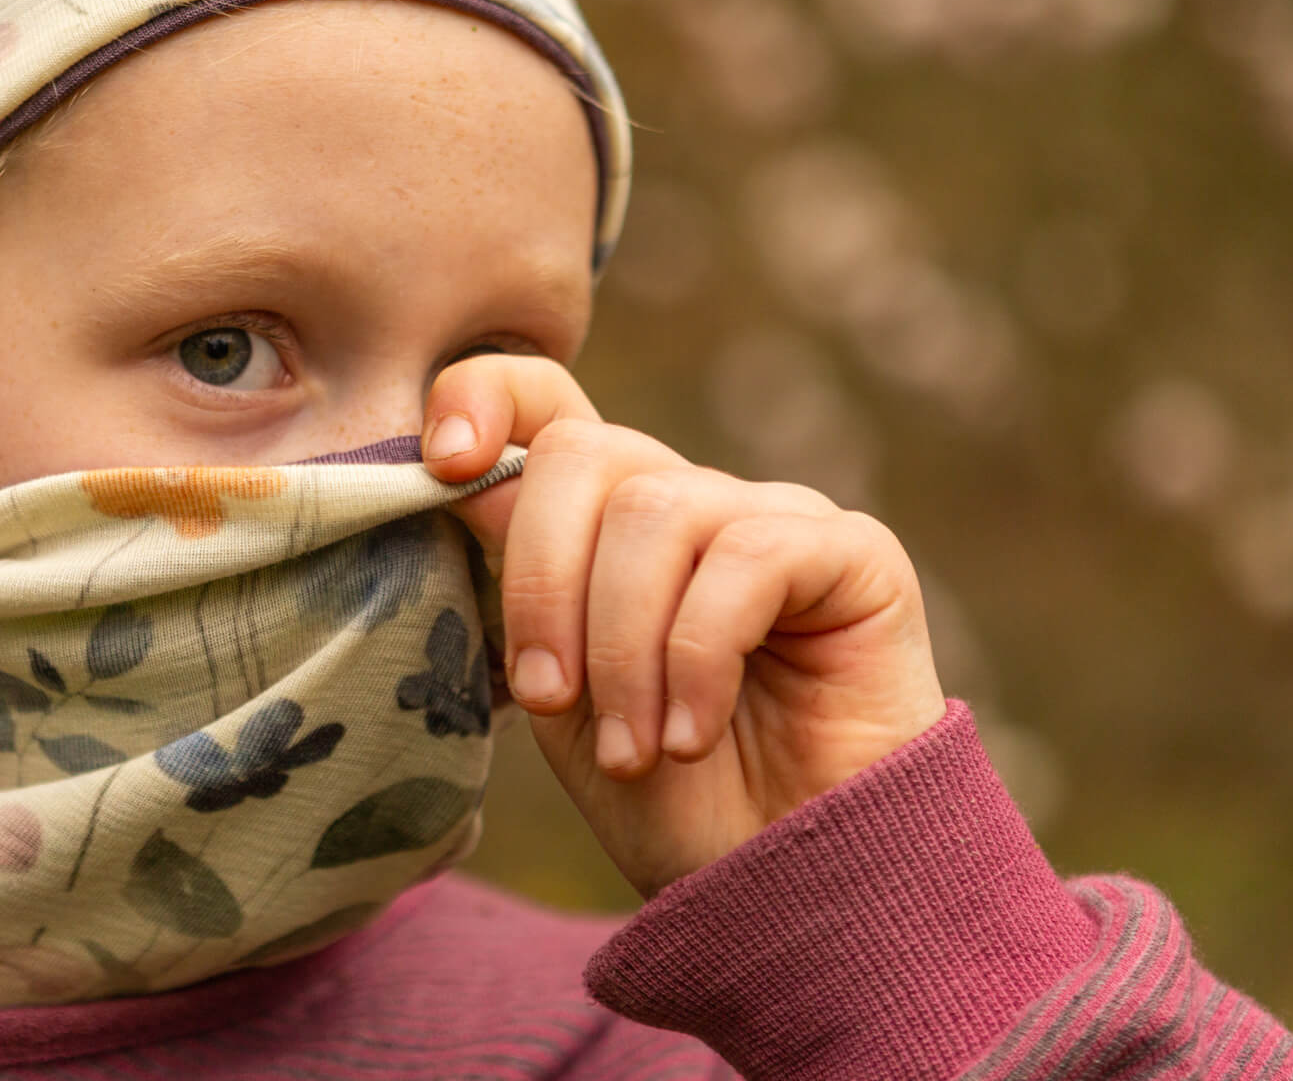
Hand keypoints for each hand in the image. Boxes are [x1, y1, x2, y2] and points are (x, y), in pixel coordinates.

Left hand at [422, 356, 946, 896]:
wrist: (780, 893)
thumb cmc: (668, 801)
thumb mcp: (560, 693)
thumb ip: (517, 581)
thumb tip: (466, 475)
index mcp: (613, 525)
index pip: (548, 405)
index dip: (485, 399)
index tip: (439, 467)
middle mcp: (695, 502)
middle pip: (587, 450)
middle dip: (542, 579)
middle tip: (548, 695)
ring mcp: (776, 519)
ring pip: (658, 511)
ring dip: (623, 648)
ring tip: (636, 750)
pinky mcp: (853, 554)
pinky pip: (750, 556)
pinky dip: (698, 656)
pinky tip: (692, 732)